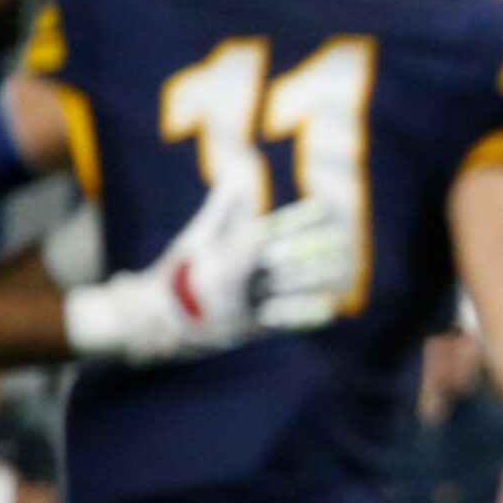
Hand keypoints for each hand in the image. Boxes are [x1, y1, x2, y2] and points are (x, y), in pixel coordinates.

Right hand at [62, 171, 358, 364]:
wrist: (155, 322)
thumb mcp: (196, 238)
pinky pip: (280, 321)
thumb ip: (223, 208)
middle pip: (284, 261)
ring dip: (319, 278)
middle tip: (348, 237)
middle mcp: (235, 279)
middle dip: (317, 248)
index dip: (297, 219)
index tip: (323, 207)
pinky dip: (305, 315)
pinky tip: (330, 308)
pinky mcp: (247, 329)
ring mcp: (242, 305)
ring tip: (348, 269)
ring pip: (286, 289)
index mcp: (223, 253)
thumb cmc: (179, 274)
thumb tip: (240, 174)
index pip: (267, 231)